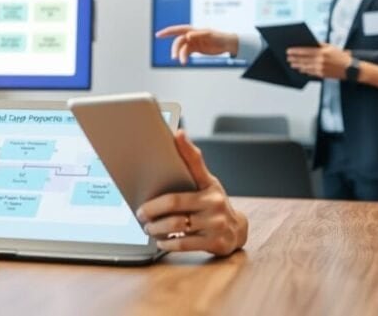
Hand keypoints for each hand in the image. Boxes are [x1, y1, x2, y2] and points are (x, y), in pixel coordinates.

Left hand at [136, 130, 248, 255]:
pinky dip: (167, 242)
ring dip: (156, 227)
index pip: (194, 164)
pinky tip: (161, 240)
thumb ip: (192, 163)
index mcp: (210, 185)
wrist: (236, 230)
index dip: (186, 149)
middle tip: (140, 213)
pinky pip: (184, 244)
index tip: (172, 139)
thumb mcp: (206, 182)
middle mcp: (215, 202)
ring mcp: (216, 223)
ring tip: (148, 228)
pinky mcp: (215, 242)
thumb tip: (178, 134)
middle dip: (152, 209)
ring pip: (176, 225)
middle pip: (174, 202)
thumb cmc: (213, 202)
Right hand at [155, 25, 238, 64]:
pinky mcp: (196, 49)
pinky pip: (186, 53)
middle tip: (174, 57)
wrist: (227, 44)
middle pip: (178, 41)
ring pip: (182, 49)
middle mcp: (191, 36)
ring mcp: (193, 42)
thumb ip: (198, 34)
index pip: (178, 30)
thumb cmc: (219, 37)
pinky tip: (184, 61)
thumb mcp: (210, 35)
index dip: (167, 32)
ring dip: (181, 55)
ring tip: (182, 62)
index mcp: (193, 30)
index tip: (158, 35)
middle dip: (175, 49)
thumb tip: (188, 36)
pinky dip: (184, 57)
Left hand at [286, 43, 350, 79]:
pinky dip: (304, 70)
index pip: (305, 51)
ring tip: (291, 63)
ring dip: (297, 65)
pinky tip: (300, 69)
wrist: (351, 69)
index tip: (289, 50)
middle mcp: (321, 60)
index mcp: (323, 52)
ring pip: (305, 66)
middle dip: (294, 58)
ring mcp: (321, 68)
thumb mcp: (331, 47)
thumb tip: (309, 43)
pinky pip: (311, 72)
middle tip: (287, 57)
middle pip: (304, 59)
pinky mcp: (322, 74)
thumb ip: (320, 45)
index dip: (296, 51)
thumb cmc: (341, 56)